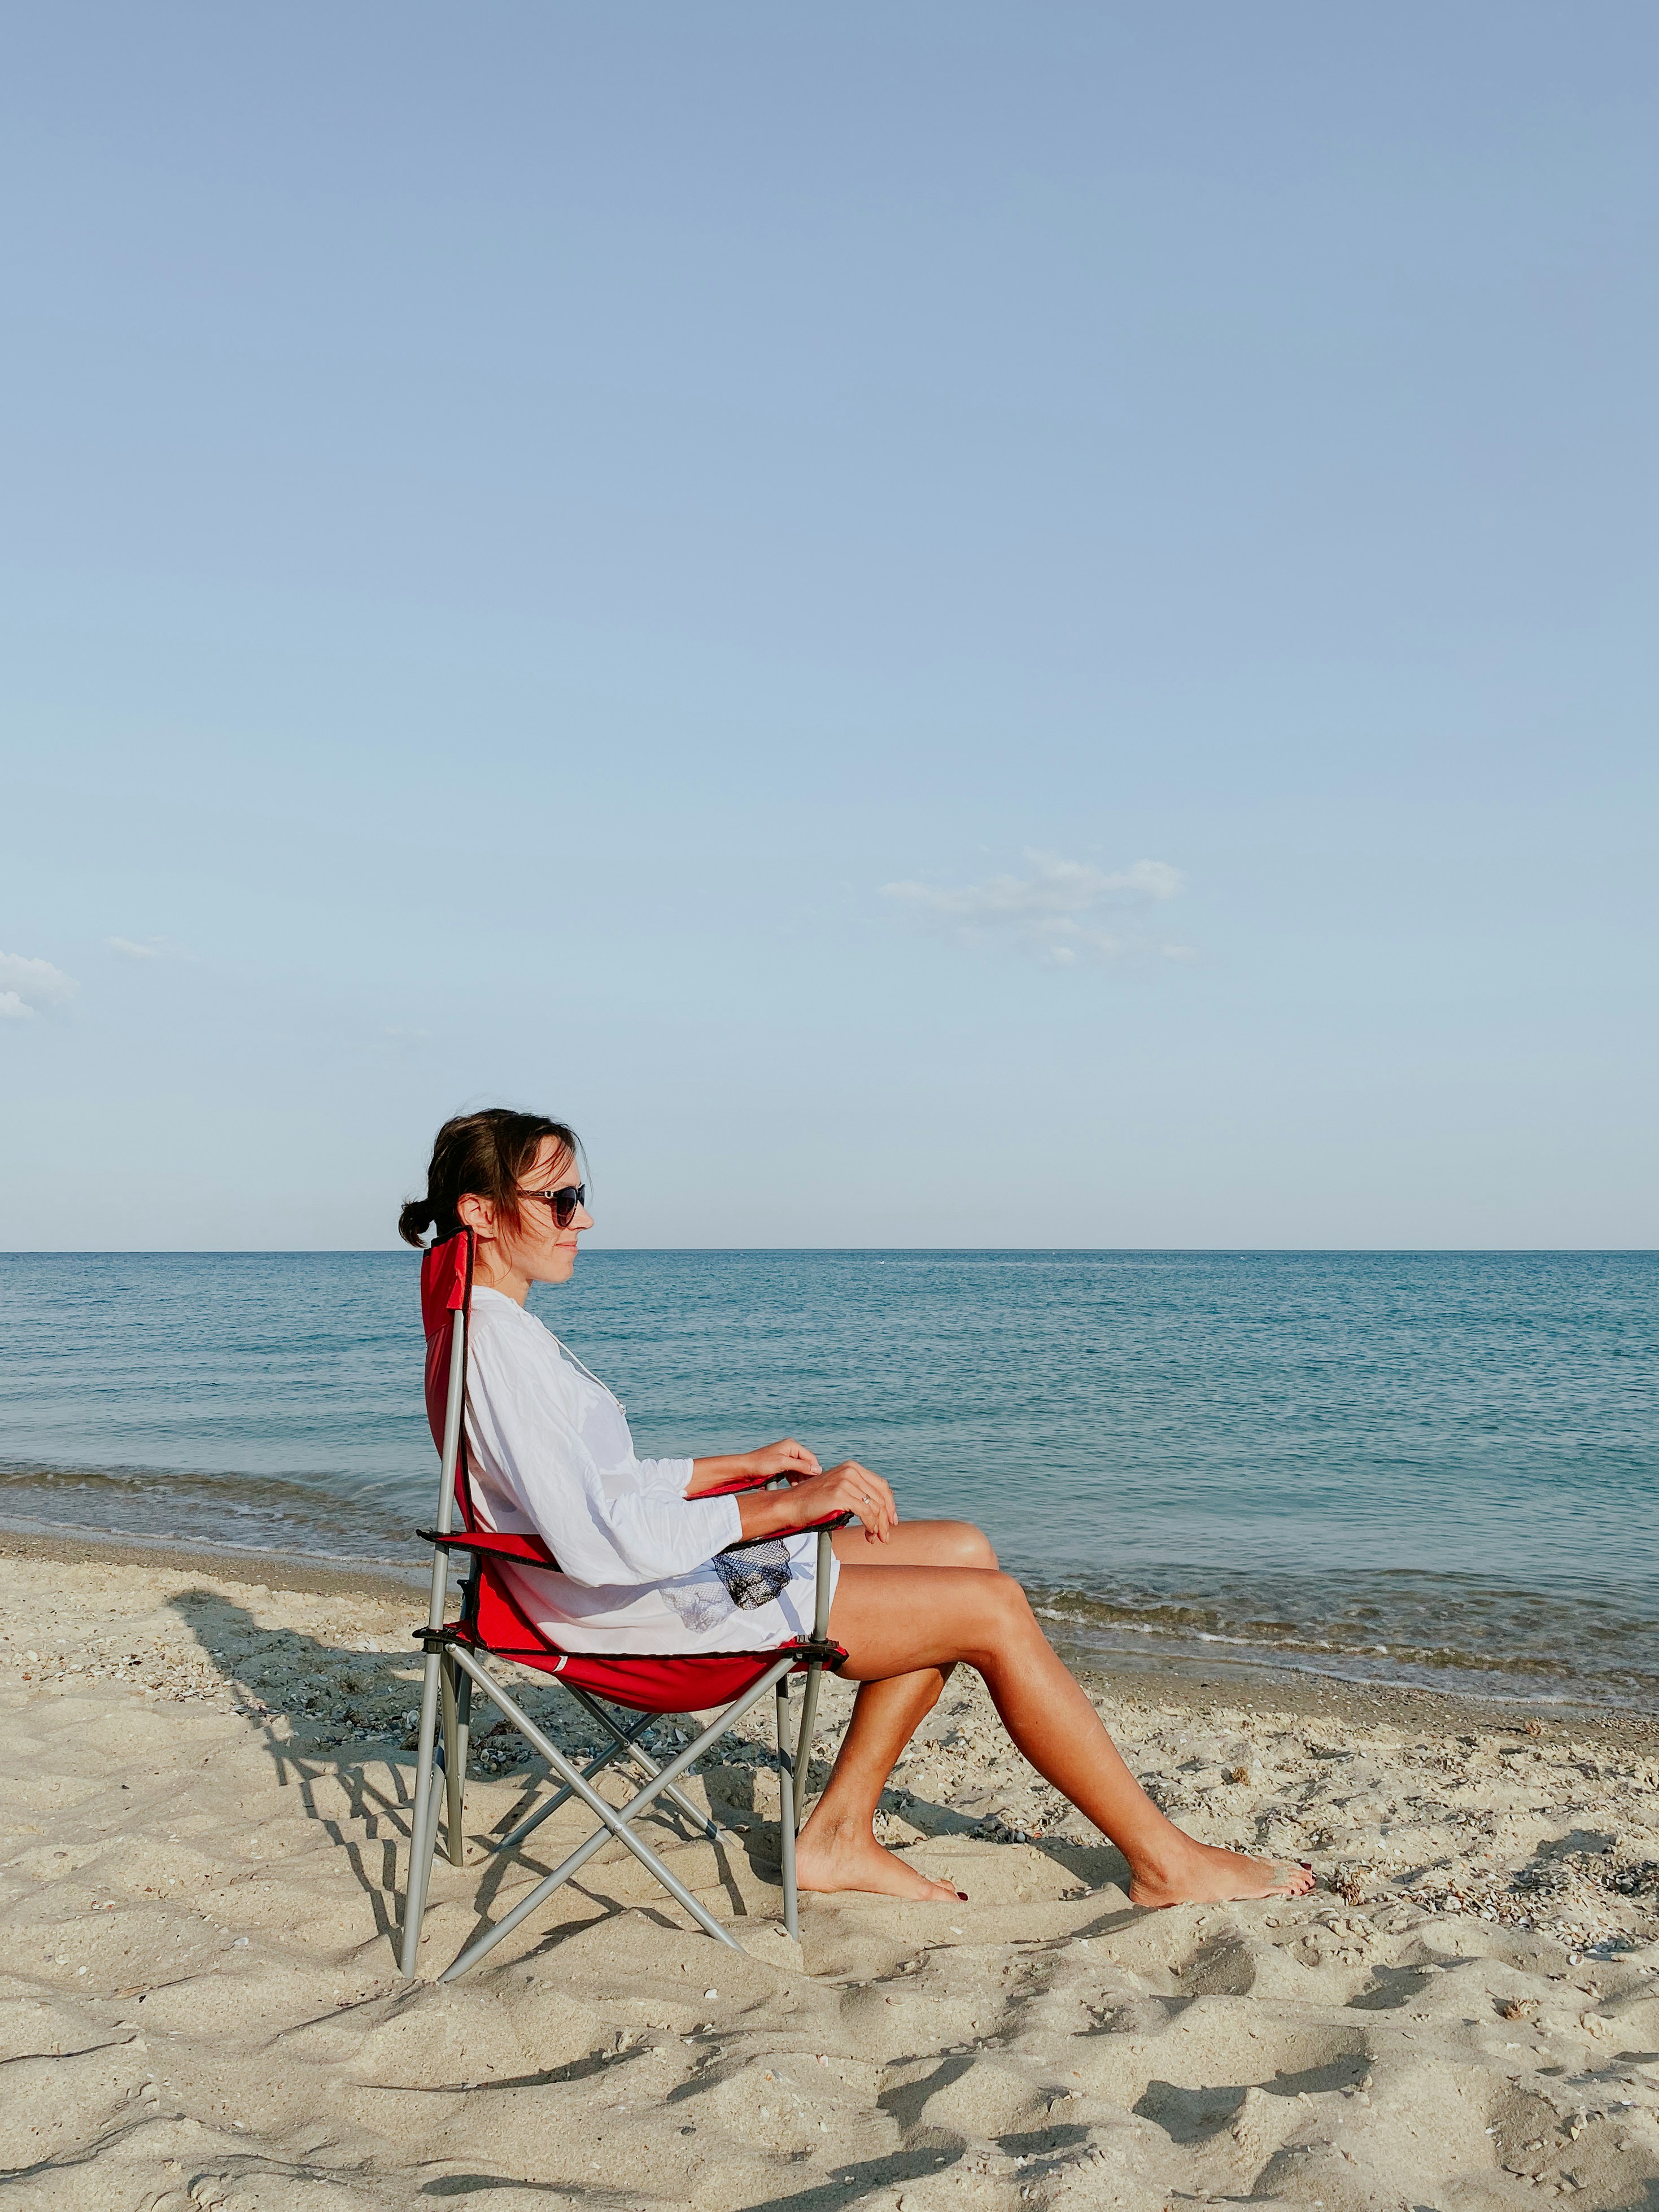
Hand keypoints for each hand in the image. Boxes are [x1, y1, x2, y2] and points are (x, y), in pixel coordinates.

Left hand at [743, 1436, 821, 1482]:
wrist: (745, 1468)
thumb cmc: (761, 1463)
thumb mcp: (783, 1464)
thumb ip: (801, 1466)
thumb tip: (817, 1469)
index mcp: (792, 1445)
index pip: (810, 1457)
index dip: (814, 1469)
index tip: (815, 1482)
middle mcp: (790, 1450)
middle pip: (805, 1463)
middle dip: (806, 1475)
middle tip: (806, 1487)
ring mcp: (785, 1457)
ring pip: (799, 1469)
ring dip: (799, 1478)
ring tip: (798, 1488)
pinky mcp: (781, 1464)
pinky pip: (792, 1472)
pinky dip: (793, 1479)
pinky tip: (792, 1486)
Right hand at [778, 1459, 896, 1544]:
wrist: (791, 1504)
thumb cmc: (813, 1502)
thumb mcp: (839, 1491)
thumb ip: (857, 1493)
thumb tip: (881, 1510)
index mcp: (852, 1467)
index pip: (881, 1485)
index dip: (890, 1504)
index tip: (892, 1520)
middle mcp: (851, 1471)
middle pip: (880, 1497)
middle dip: (885, 1519)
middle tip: (885, 1536)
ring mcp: (845, 1481)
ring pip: (875, 1506)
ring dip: (878, 1526)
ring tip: (875, 1538)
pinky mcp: (841, 1494)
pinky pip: (866, 1512)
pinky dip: (871, 1525)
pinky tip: (869, 1533)